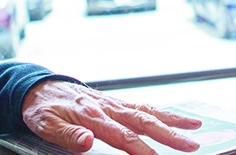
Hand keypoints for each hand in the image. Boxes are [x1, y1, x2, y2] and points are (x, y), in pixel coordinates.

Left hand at [22, 80, 201, 154]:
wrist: (39, 87)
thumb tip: (87, 141)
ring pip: (148, 112)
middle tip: (192, 145)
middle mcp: (108, 108)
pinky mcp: (115, 103)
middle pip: (143, 122)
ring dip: (173, 120)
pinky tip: (177, 118)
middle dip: (169, 135)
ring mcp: (114, 104)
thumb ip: (67, 135)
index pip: (122, 136)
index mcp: (92, 116)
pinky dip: (162, 112)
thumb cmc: (42, 109)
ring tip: (196, 127)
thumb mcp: (45, 124)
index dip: (140, 149)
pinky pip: (142, 106)